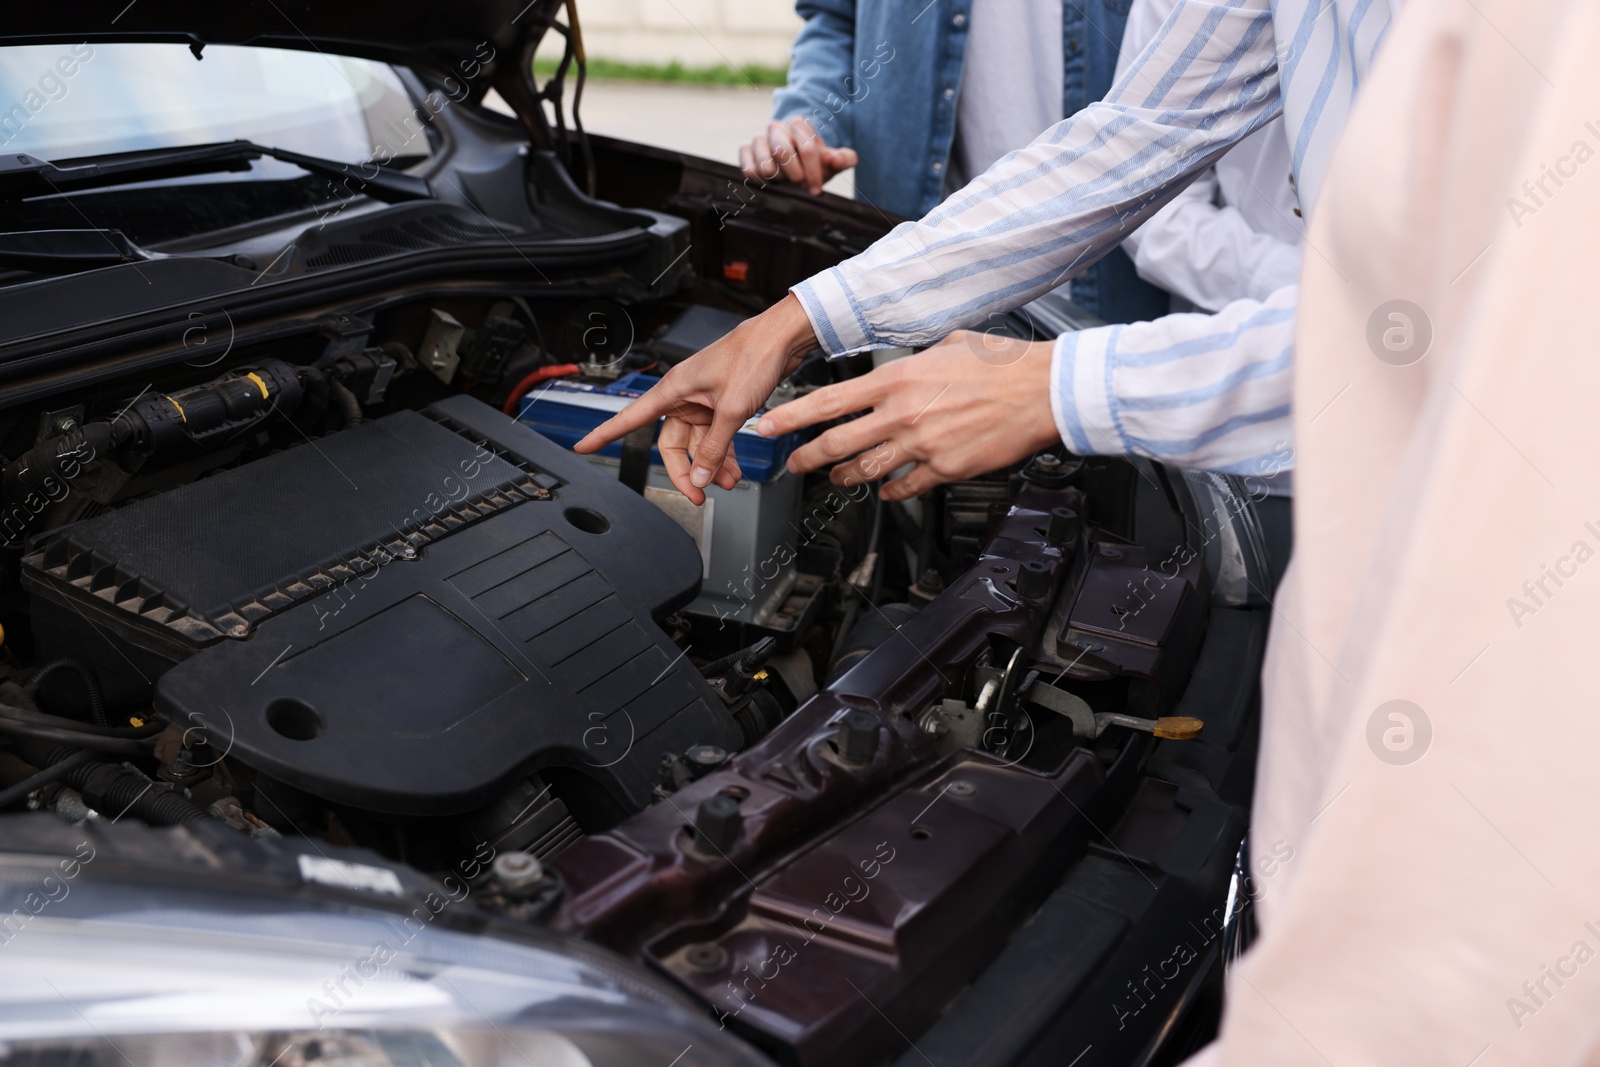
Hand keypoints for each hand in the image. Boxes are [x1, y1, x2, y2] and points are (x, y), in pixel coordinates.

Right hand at [573, 294, 819, 504]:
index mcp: (673, 390)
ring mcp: (702, 400)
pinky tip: (734, 469)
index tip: (582, 446)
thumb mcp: (731, 410)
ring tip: (729, 483)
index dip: (604, 434)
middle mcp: (683, 395)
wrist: (781, 338)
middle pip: (672, 444)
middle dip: (687, 471)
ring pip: (698, 443)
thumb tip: (699, 478)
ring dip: (711, 466)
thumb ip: (714, 448)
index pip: (629, 418)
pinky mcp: (721, 402)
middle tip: (699, 495)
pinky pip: (715, 436)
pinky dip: (723, 453)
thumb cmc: (753, 357)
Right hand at [740, 117, 857, 195]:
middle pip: (782, 153)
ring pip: (765, 165)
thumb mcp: (831, 161)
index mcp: (799, 124)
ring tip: (785, 178)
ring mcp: (759, 138)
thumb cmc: (813, 161)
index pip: (807, 148)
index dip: (813, 172)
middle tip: (800, 183)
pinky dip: (761, 181)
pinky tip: (771, 180)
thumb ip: (843, 159)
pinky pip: (750, 170)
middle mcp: (777, 127)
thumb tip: (838, 160)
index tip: (816, 190)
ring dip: (778, 178)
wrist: (793, 160)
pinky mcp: (745, 149)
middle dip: (794, 175)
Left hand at [755, 332, 1061, 500]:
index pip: (829, 401)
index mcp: (897, 380)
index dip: (792, 417)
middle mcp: (902, 414)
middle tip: (794, 463)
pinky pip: (906, 487)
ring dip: (845, 477)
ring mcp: (922, 445)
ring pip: (867, 470)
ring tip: (836, 479)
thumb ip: (917, 363)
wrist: (1042, 390)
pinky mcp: (945, 469)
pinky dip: (891, 492)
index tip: (768, 425)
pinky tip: (887, 492)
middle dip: (808, 456)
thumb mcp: (948, 346)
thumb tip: (907, 367)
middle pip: (838, 442)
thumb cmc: (1003, 364)